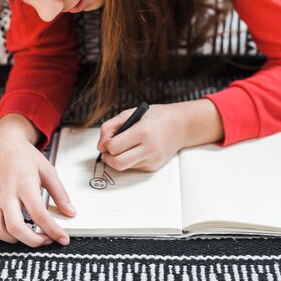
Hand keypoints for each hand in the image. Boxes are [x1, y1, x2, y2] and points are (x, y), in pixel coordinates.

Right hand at [0, 114, 75, 246]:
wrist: (4, 147)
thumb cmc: (26, 158)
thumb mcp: (48, 170)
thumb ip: (60, 193)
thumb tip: (71, 213)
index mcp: (24, 184)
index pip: (39, 214)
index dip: (52, 230)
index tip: (63, 239)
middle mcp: (7, 194)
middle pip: (15, 227)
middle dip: (32, 240)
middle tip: (46, 240)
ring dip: (13, 239)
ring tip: (28, 235)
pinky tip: (7, 231)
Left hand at [97, 99, 222, 171]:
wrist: (180, 126)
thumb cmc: (156, 117)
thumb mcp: (131, 113)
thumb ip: (111, 126)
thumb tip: (100, 145)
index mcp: (144, 131)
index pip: (114, 146)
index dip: (105, 144)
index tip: (105, 140)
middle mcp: (150, 148)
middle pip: (118, 163)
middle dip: (107, 158)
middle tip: (107, 150)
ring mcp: (153, 160)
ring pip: (124, 167)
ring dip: (117, 159)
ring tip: (119, 148)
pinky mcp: (153, 167)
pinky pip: (133, 167)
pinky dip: (128, 160)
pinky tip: (133, 150)